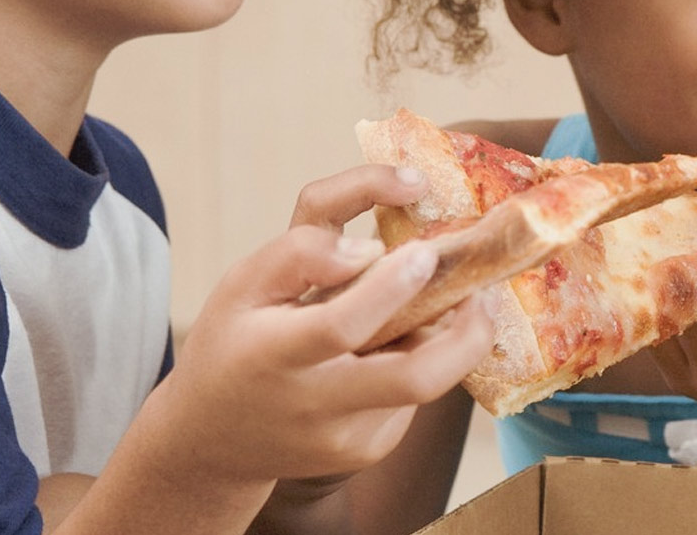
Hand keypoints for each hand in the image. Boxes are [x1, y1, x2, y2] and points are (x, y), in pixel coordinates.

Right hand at [152, 173, 491, 482]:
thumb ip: (299, 253)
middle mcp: (314, 405)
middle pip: (414, 379)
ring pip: (425, 383)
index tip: (425, 252)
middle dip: (467, 335)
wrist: (215, 438)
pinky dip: (416, 361)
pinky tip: (390, 348)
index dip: (390, 289)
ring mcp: (347, 437)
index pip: (341, 326)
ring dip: (446, 340)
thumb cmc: (234, 342)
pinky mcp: (370, 450)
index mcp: (274, 355)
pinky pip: (413, 396)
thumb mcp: (242, 285)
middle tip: (481, 291)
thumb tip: (369, 248)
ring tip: (433, 306)